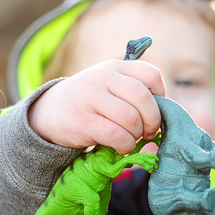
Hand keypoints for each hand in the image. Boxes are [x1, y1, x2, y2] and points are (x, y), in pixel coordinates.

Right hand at [28, 60, 164, 153]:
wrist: (48, 112)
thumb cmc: (88, 102)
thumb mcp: (108, 86)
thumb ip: (132, 92)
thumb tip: (166, 115)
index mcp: (114, 67)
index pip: (150, 75)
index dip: (161, 96)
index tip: (155, 111)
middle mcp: (103, 77)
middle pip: (143, 97)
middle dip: (153, 120)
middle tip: (149, 132)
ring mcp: (91, 98)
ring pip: (131, 118)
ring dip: (137, 135)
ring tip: (131, 139)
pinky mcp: (83, 121)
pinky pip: (116, 135)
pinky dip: (125, 145)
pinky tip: (121, 147)